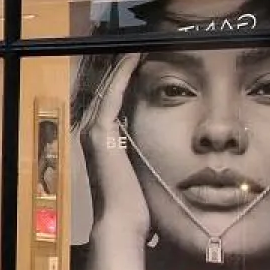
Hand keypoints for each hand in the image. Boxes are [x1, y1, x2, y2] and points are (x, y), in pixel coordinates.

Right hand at [79, 53, 147, 269]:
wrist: (122, 223)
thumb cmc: (137, 209)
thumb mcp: (144, 177)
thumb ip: (149, 163)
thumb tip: (175, 164)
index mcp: (105, 144)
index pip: (115, 104)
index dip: (127, 82)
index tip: (145, 63)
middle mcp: (94, 134)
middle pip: (108, 92)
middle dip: (123, 70)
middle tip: (138, 46)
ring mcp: (94, 132)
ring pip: (108, 89)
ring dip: (122, 67)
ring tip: (136, 46)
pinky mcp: (100, 133)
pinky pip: (112, 95)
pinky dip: (121, 75)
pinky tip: (134, 58)